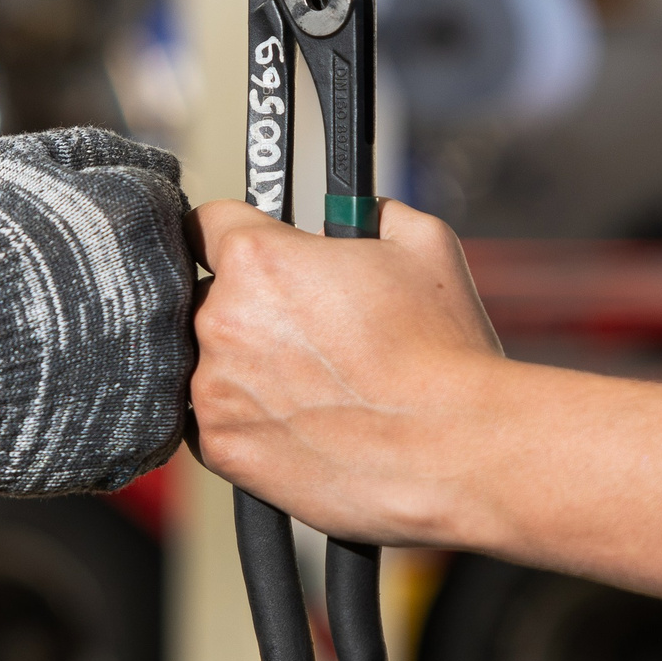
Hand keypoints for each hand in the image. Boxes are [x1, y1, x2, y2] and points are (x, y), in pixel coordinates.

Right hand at [0, 128, 193, 495]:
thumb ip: (98, 154)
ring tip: (64, 357)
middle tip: (72, 311)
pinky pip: (150, 415)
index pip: (168, 218)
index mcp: (146, 217)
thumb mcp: (19, 164)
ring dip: (129, 353)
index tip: (88, 259)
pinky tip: (67, 396)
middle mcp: (168, 288)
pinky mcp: (149, 429)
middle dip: (131, 294)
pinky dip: (116, 409)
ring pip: (167, 354)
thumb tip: (149, 164)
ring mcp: (164, 364)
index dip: (124, 237)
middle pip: (173, 286)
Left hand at [187, 197, 503, 546]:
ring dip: (245, 367)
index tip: (252, 253)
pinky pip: (215, 421)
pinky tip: (300, 421)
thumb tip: (361, 211)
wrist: (456, 449)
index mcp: (257, 258)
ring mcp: (215, 390)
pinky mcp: (223, 448)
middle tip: (306, 331)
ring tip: (313, 385)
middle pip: (206, 298)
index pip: (207, 224)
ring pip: (208, 364)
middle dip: (247, 307)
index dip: (236, 235)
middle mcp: (221, 320)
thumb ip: (372, 212)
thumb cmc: (443, 350)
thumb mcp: (423, 244)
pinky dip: (248, 419)